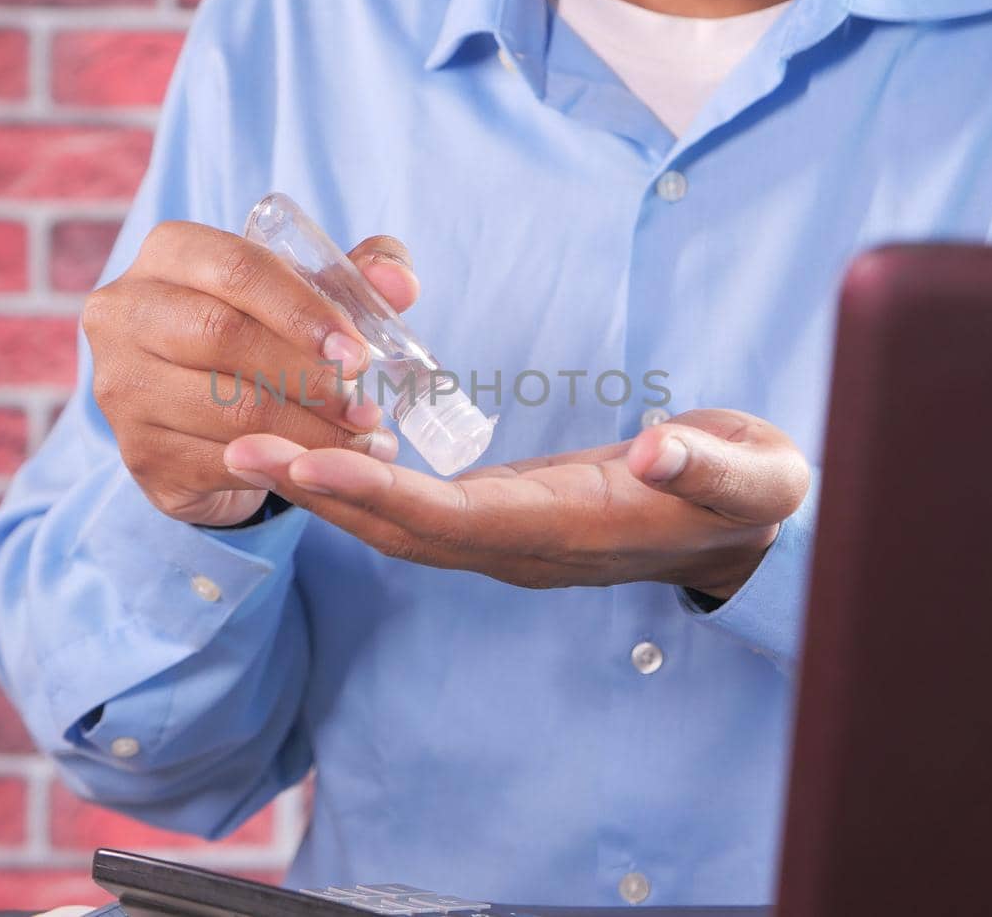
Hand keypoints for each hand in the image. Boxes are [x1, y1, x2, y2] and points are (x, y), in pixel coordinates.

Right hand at [83, 220, 417, 526]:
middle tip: (369, 407)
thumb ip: (354, 278)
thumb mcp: (304, 295)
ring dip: (309, 431)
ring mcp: (123, 387)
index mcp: (169, 254)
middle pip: (223, 337)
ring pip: (227, 410)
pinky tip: (331, 470)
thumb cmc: (258, 332)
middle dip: (309, 376)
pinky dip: (286, 468)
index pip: (236, 267)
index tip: (358, 352)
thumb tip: (400, 283)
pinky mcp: (141, 453)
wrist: (198, 413)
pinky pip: (222, 462)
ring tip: (365, 441)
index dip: (303, 309)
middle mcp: (125, 313)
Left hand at [222, 409, 810, 596]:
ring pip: (399, 524)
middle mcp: (525, 545)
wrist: (746, 532)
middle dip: (321, 494)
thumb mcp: (753, 475)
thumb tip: (657, 451)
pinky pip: (416, 509)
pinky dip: (361, 481)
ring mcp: (509, 536)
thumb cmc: (749, 495)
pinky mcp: (504, 517)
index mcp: (573, 531)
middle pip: (401, 530)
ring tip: (252, 447)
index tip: (310, 460)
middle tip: (237, 450)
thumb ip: (709, 465)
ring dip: (326, 489)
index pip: (457, 520)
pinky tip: (319, 446)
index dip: (381, 493)